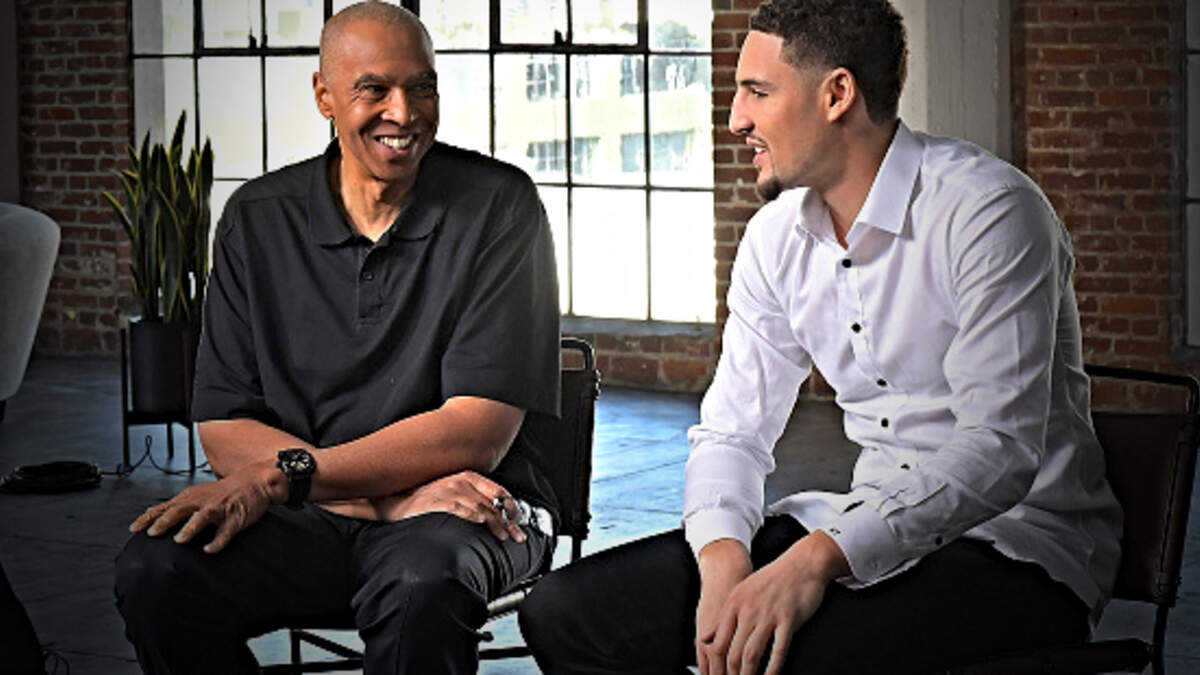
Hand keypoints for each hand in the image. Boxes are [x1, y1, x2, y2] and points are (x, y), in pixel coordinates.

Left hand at [129, 459, 282, 553]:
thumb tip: (150, 516)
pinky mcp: (235, 518)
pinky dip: (217, 540)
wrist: (254, 482)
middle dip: (164, 522)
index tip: (134, 529)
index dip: (148, 518)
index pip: (164, 507)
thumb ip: (176, 506)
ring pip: (202, 517)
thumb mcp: (196, 495)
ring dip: (190, 528)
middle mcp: (201, 502)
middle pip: (179, 510)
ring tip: (180, 539)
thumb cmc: (223, 493)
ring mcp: (219, 509)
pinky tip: (209, 549)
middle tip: (152, 533)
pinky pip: (225, 531)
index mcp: (190, 498)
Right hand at [369, 470, 526, 542]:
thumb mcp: (451, 492)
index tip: (519, 521)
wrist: (394, 501)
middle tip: (517, 536)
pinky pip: (463, 510)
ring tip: (505, 538)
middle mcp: (461, 482)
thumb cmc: (424, 499)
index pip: (499, 491)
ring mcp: (450, 491)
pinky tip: (482, 526)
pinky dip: (475, 518)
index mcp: (467, 477)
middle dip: (508, 522)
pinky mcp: (439, 502)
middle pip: (494, 503)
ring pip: (483, 508)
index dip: (512, 507)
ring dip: (497, 525)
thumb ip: (472, 498)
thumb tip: (494, 513)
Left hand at [699, 532, 848, 674]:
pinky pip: (778, 651)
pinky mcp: (788, 620)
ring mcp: (768, 615)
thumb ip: (725, 614)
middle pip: (732, 652)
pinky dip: (773, 669)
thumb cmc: (772, 579)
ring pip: (751, 654)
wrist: (802, 564)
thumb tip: (707, 636)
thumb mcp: (742, 591)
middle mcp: (748, 610)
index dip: (715, 664)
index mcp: (733, 604)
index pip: (717, 641)